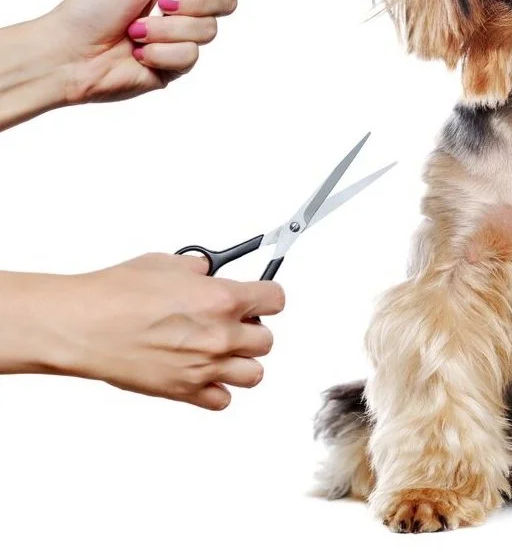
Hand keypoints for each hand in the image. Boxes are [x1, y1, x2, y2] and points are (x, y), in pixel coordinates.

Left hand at [45, 0, 241, 103]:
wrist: (67, 56)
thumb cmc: (89, 10)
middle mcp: (185, 7)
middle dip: (195, 1)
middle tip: (164, 3)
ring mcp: (182, 37)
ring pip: (208, 30)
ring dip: (166, 30)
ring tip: (135, 31)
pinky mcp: (177, 64)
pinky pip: (190, 56)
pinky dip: (160, 52)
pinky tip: (138, 52)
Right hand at [50, 254, 282, 408]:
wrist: (83, 325)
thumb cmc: (116, 294)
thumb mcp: (168, 263)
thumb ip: (199, 270)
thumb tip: (209, 272)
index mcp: (223, 299)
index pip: (276, 300)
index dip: (268, 297)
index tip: (261, 297)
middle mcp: (220, 335)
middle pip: (267, 341)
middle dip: (253, 330)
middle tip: (234, 324)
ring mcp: (204, 367)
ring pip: (253, 374)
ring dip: (242, 362)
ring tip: (222, 351)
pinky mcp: (183, 391)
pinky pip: (221, 400)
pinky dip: (217, 390)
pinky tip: (203, 373)